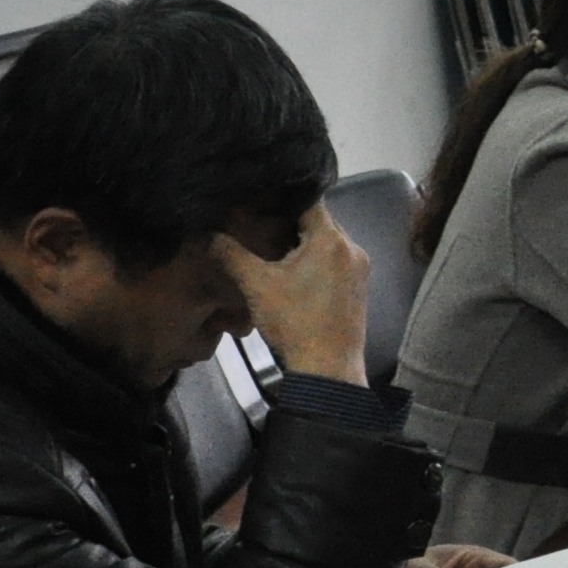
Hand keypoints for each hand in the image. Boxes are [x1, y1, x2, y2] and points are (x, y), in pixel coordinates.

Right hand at [216, 205, 370, 383]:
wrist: (327, 368)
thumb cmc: (294, 322)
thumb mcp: (256, 285)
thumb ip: (231, 254)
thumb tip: (207, 234)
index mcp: (331, 239)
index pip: (309, 201)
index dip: (284, 198)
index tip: (262, 200)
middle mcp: (352, 248)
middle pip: (320, 221)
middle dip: (292, 221)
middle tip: (263, 223)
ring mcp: (360, 269)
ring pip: (329, 242)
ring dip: (305, 242)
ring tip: (274, 247)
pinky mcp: (359, 287)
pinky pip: (337, 261)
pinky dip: (317, 260)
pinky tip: (294, 271)